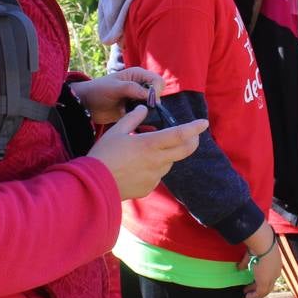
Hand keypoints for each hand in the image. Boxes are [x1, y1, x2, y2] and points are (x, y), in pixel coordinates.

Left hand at [71, 67, 162, 124]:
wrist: (86, 105)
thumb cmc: (98, 90)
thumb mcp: (114, 87)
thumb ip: (132, 88)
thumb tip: (150, 95)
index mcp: (138, 75)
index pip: (157, 81)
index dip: (156, 91)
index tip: (149, 102)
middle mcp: (141, 86)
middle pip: (158, 94)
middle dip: (154, 103)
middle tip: (143, 111)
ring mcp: (138, 99)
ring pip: (153, 106)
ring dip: (150, 112)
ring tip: (138, 117)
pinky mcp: (134, 111)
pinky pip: (146, 115)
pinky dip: (144, 119)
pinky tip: (138, 123)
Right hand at [87, 106, 205, 198]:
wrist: (94, 186)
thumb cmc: (103, 155)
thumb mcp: (116, 131)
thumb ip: (133, 118)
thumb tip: (144, 109)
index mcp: (150, 145)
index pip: (179, 134)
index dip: (194, 128)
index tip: (204, 123)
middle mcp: (157, 161)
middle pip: (184, 150)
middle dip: (192, 140)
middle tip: (192, 134)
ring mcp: (154, 177)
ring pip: (169, 162)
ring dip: (167, 154)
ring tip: (148, 149)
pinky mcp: (149, 187)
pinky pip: (158, 175)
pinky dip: (154, 167)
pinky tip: (138, 166)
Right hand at [237, 224, 282, 297]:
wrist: (265, 245)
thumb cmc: (259, 246)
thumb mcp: (252, 255)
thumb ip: (245, 262)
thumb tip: (239, 268)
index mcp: (275, 265)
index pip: (270, 275)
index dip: (261, 278)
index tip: (253, 281)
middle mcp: (276, 273)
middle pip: (268, 284)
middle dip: (258, 287)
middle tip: (249, 289)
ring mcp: (272, 279)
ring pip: (265, 290)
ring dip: (255, 294)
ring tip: (247, 295)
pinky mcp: (265, 283)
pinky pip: (260, 293)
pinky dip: (254, 296)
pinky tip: (247, 297)